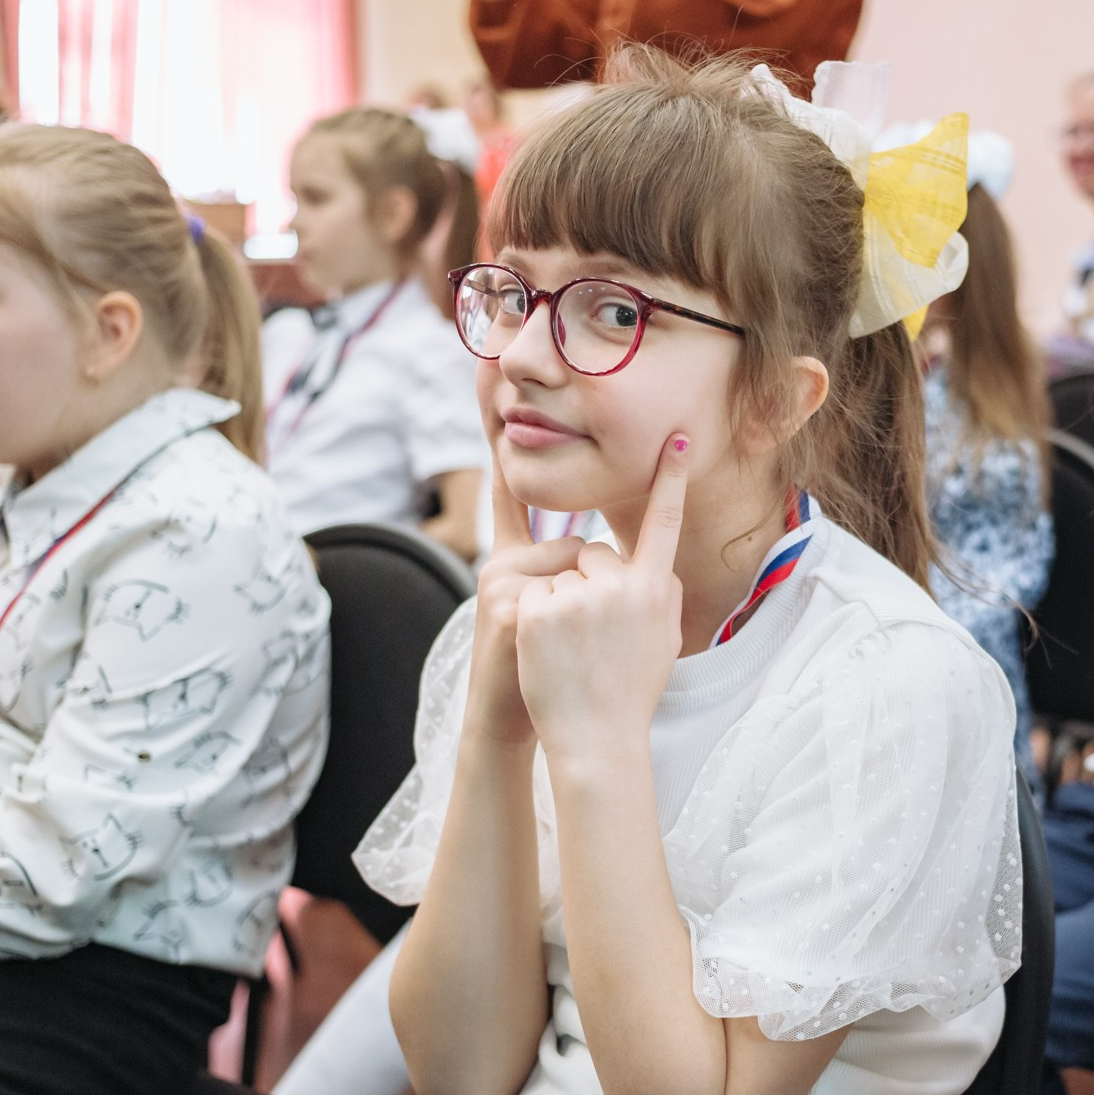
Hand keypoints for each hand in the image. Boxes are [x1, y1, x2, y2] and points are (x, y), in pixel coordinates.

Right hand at [465, 463, 588, 747]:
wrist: (514, 721)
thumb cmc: (547, 670)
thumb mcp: (552, 613)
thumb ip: (570, 576)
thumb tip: (606, 552)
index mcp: (512, 559)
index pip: (513, 494)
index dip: (496, 435)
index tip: (487, 373)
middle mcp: (502, 562)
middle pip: (580, 545)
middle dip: (598, 587)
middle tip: (576, 638)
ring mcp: (502, 580)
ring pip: (581, 565)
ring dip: (595, 606)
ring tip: (567, 647)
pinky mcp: (509, 604)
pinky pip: (573, 591)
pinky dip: (581, 622)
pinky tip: (549, 646)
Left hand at [514, 436, 687, 759]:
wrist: (595, 741)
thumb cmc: (631, 694)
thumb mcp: (664, 642)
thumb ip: (662, 596)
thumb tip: (658, 565)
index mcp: (656, 590)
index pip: (665, 524)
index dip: (670, 480)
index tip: (675, 440)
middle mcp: (621, 586)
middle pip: (594, 553)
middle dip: (586, 583)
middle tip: (591, 639)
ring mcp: (578, 595)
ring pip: (561, 572)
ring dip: (558, 601)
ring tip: (569, 652)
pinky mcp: (538, 607)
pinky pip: (534, 590)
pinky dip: (533, 617)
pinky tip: (544, 651)